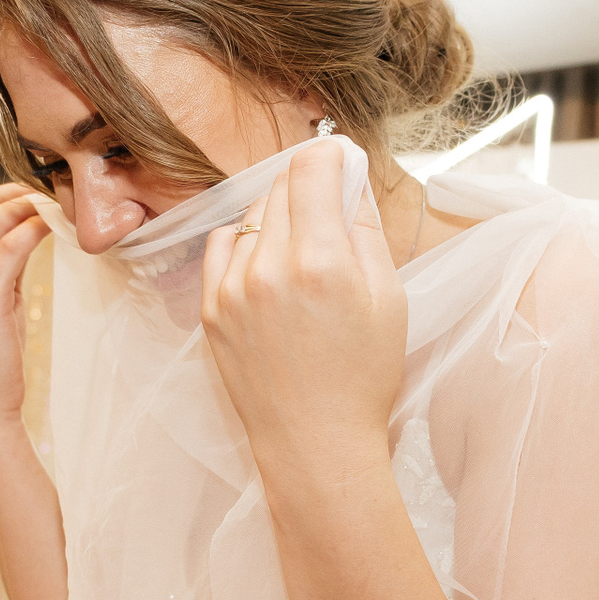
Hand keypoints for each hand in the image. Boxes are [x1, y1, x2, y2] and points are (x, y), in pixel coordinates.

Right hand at [0, 183, 51, 438]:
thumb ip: (2, 268)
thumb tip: (27, 233)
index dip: (7, 192)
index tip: (41, 191)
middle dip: (20, 190)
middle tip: (56, 192)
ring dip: (31, 205)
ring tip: (62, 206)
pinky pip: (13, 246)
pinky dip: (36, 228)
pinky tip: (57, 227)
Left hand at [200, 142, 406, 477]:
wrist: (316, 444)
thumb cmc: (363, 378)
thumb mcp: (388, 298)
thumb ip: (365, 228)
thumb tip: (350, 177)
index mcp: (320, 262)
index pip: (312, 168)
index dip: (331, 155)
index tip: (342, 161)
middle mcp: (268, 268)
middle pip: (281, 187)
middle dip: (309, 186)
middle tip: (331, 211)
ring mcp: (232, 289)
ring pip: (253, 215)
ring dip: (279, 217)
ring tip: (306, 254)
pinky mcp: (210, 309)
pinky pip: (223, 245)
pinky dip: (246, 242)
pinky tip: (269, 265)